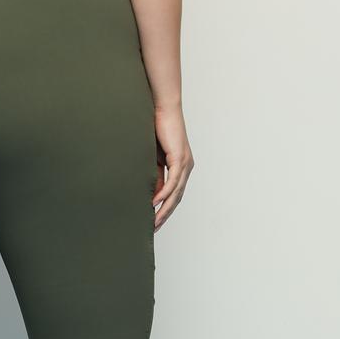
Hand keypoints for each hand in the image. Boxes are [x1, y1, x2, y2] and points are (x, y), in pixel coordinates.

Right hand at [152, 103, 193, 230]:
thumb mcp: (154, 159)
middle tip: (154, 228)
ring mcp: (185, 163)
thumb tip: (153, 195)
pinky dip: (164, 192)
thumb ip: (156, 176)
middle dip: (165, 215)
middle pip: (177, 198)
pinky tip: (156, 202)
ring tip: (154, 221)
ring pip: (176, 192)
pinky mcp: (180, 157)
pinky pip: (173, 180)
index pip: (175, 195)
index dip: (165, 210)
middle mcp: (186, 167)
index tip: (155, 223)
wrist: (163, 109)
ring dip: (165, 208)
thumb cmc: (157, 130)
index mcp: (182, 168)